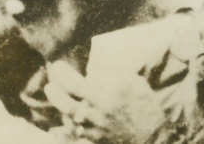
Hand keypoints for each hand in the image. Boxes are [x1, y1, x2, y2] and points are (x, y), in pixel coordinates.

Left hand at [44, 60, 165, 143]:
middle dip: (54, 91)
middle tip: (50, 82)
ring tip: (53, 92)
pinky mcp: (95, 139)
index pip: (75, 83)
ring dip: (57, 104)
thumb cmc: (144, 103)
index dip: (62, 74)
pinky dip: (63, 125)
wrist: (152, 134)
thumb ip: (111, 74)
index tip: (57, 66)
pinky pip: (73, 133)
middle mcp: (99, 111)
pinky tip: (60, 116)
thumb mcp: (132, 81)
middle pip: (66, 102)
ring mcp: (96, 127)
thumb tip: (90, 70)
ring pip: (68, 117)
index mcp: (108, 94)